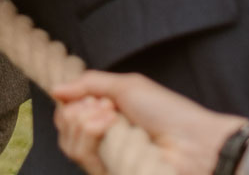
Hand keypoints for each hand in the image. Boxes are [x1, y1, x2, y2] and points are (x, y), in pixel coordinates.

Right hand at [51, 71, 247, 174]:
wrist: (193, 142)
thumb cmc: (167, 111)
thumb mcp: (127, 86)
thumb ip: (89, 83)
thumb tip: (55, 89)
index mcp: (105, 118)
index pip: (68, 113)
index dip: (73, 102)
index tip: (96, 97)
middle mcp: (102, 140)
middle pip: (63, 126)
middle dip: (79, 110)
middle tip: (107, 106)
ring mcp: (105, 160)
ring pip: (69, 143)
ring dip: (85, 122)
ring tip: (112, 116)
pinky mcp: (109, 172)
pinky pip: (82, 156)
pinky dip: (92, 133)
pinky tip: (113, 126)